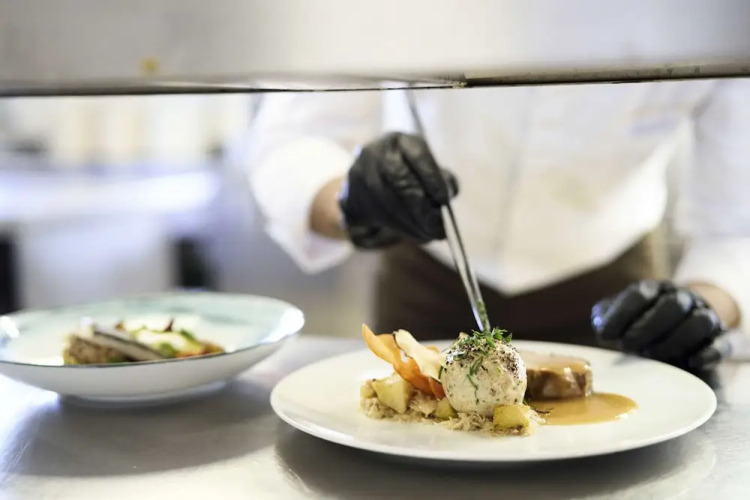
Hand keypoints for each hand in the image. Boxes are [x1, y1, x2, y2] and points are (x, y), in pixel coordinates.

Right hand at [339, 132, 457, 248]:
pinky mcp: (350, 197)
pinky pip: (377, 217)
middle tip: (438, 228)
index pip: (418, 156)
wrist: (364, 179)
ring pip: (389, 204)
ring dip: (413, 224)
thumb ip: (442, 178)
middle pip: (400, 182)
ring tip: (430, 234)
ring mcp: (359, 175)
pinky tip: (414, 234)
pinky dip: (400, 229)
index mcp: (399, 140)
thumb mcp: (425, 166)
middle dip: (422, 209)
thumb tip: (447, 193)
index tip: (444, 200)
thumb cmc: (406, 173)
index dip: (432, 179)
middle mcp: (375, 153)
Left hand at [591, 280, 725, 371]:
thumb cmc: (639, 325)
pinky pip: (722, 343)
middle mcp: (680, 298)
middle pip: (673, 305)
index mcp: (653, 290)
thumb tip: (602, 326)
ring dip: (675, 340)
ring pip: (699, 322)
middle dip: (648, 327)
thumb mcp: (618, 318)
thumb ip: (605, 318)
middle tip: (629, 346)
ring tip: (653, 354)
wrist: (676, 331)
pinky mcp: (720, 339)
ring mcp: (703, 316)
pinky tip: (691, 362)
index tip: (605, 336)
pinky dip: (708, 353)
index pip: (640, 293)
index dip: (621, 314)